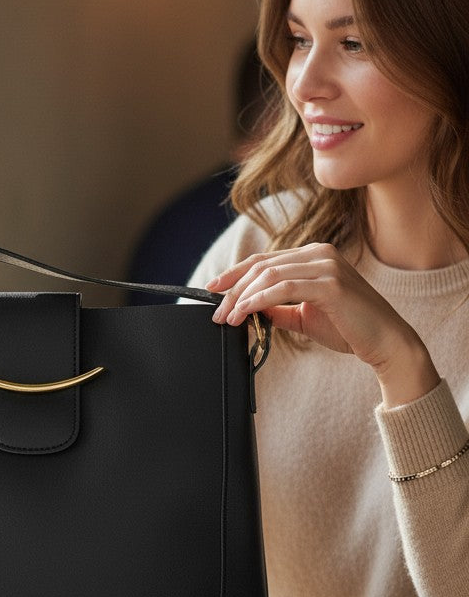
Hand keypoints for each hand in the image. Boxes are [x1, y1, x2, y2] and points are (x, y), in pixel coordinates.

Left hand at [206, 242, 438, 406]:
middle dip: (232, 289)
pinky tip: (244, 314)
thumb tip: (248, 308)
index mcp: (314, 256)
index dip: (234, 274)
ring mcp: (326, 266)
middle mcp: (320, 253)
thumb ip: (278, 308)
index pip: (264, 260)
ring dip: (241, 298)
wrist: (385, 342)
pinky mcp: (330, 284)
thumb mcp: (304, 315)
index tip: (212, 289)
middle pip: (261, 266)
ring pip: (268, 275)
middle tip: (216, 313)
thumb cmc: (348, 328)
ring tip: (227, 318)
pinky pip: (283, 288)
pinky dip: (258, 301)